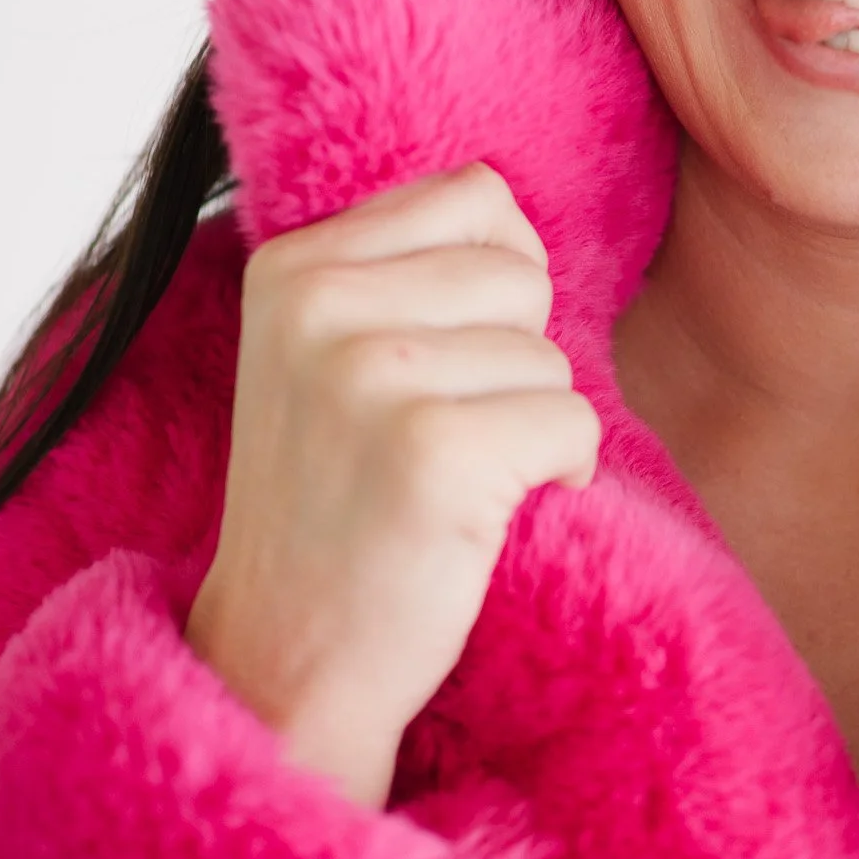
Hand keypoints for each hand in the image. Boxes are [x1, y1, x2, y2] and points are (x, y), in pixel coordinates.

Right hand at [186, 164, 599, 811]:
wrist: (285, 662)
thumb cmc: (334, 507)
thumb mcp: (323, 359)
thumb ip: (397, 271)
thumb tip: (507, 202)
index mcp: (291, 267)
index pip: (476, 196)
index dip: (499, 284)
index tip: (447, 366)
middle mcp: (318, 308)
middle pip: (520, 276)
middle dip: (514, 363)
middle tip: (442, 440)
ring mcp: (369, 379)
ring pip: (550, 356)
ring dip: (530, 429)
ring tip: (451, 487)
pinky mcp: (432, 454)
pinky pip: (573, 422)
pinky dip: (561, 475)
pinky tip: (490, 520)